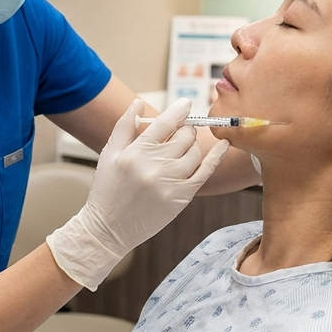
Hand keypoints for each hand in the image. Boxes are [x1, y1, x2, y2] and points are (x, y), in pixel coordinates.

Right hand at [47, 99, 228, 289]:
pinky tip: (224, 145)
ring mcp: (170, 182)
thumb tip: (138, 103)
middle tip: (178, 133)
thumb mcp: (109, 155)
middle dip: (184, 130)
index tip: (186, 103)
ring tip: (181, 151)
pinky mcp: (182, 197)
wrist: (109, 228)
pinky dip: (217, 156)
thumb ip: (124, 126)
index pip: (165, 122)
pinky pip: (205, 171)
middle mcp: (155, 166)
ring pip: (195, 152)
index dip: (179, 109)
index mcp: (136, 152)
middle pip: (184, 136)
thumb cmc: (107, 190)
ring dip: (191, 146)